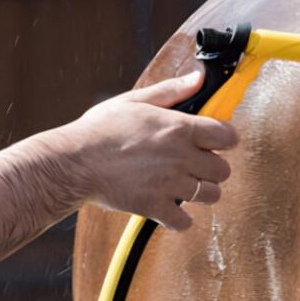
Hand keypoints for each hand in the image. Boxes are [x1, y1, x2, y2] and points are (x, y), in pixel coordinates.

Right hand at [48, 71, 238, 230]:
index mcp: (178, 128)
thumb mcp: (135, 101)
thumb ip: (171, 91)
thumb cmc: (99, 130)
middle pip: (223, 170)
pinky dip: (179, 219)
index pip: (228, 136)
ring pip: (210, 195)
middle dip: (213, 168)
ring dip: (201, 193)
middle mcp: (180, 156)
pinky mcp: (153, 206)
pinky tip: (169, 208)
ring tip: (183, 186)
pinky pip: (184, 221)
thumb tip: (198, 78)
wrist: (72, 162)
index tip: (215, 142)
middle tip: (195, 166)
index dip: (224, 139)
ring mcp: (168, 184)